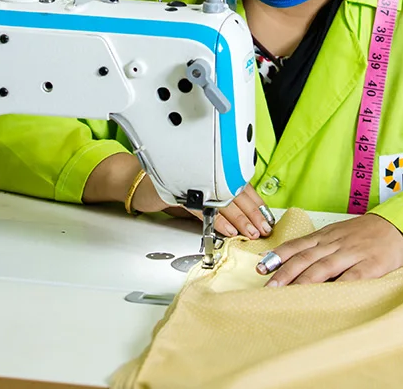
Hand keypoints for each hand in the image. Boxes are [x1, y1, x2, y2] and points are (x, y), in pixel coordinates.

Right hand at [83, 154, 271, 238]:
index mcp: (211, 170)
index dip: (255, 202)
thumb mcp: (196, 195)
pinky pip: (203, 208)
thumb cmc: (166, 187)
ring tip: (250, 232)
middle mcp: (203, 172)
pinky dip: (217, 220)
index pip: (240, 185)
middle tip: (264, 228)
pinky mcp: (179, 191)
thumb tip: (242, 217)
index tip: (267, 217)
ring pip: (223, 200)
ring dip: (239, 219)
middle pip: (235, 193)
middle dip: (252, 213)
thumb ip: (216, 201)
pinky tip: (228, 230)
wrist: (135, 182)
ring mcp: (192, 180)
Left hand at [259, 214, 402, 285]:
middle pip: (305, 257)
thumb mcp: (340, 233)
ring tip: (287, 294)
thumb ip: (320, 246)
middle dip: (284, 272)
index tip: (261, 267)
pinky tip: (325, 296)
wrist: (399, 225)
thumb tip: (294, 264)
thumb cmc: (366, 233)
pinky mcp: (371, 264)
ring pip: (323, 267)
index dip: (278, 256)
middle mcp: (335, 243)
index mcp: (327, 235)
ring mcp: (353, 253)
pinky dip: (337, 285)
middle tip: (268, 287)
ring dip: (303, 281)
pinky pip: (352, 276)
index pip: (298, 245)